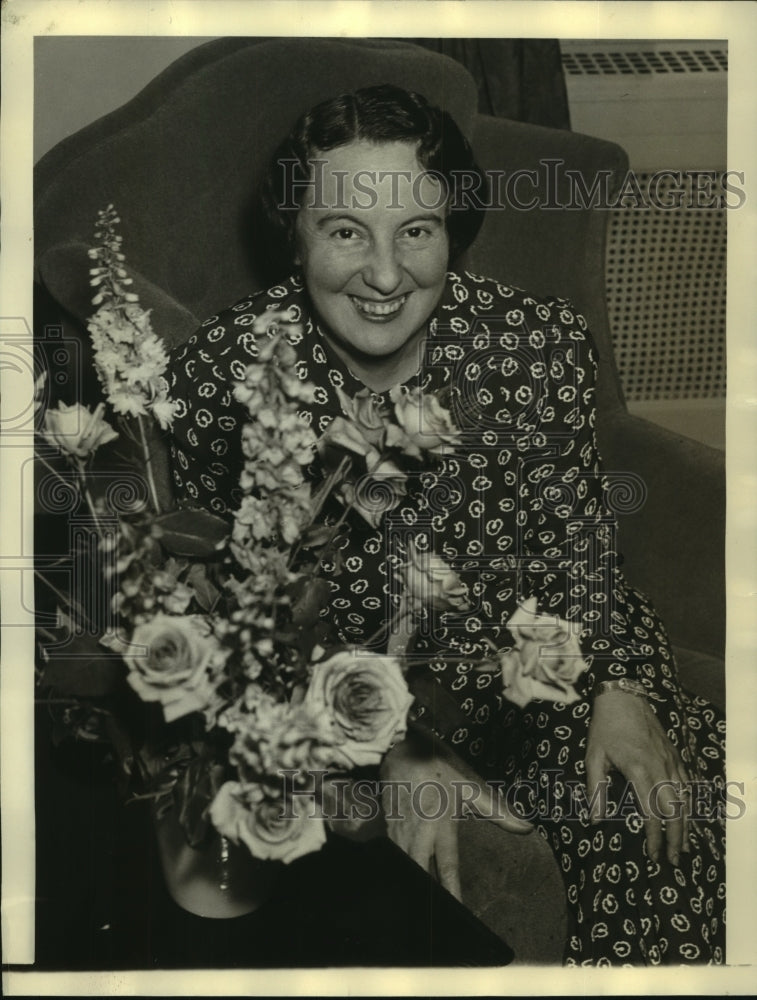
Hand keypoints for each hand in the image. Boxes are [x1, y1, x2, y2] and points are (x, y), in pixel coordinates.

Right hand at [379, 735, 532, 900]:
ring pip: (405, 869)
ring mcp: (399, 835)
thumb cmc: (436, 769)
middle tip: (438, 919)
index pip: (447, 868)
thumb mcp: (468, 787)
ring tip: (424, 908)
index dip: (453, 893)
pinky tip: (408, 881)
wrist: (400, 751)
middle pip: (420, 876)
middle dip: (428, 897)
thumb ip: (497, 810)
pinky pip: (394, 859)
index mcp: (440, 826)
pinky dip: (402, 872)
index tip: (458, 912)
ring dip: (415, 884)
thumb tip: (526, 827)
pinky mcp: (388, 832)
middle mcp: (418, 835)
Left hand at [585, 691, 690, 865]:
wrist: (622, 697)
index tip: (652, 855)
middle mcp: (659, 767)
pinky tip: (686, 815)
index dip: (654, 837)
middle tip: (673, 859)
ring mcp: (669, 761)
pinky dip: (689, 802)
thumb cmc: (604, 727)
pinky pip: (686, 783)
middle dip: (675, 837)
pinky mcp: (674, 754)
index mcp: (638, 770)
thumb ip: (596, 789)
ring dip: (686, 824)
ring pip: (685, 798)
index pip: (651, 813)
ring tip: (683, 845)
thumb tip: (595, 820)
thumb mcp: (593, 757)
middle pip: (675, 810)